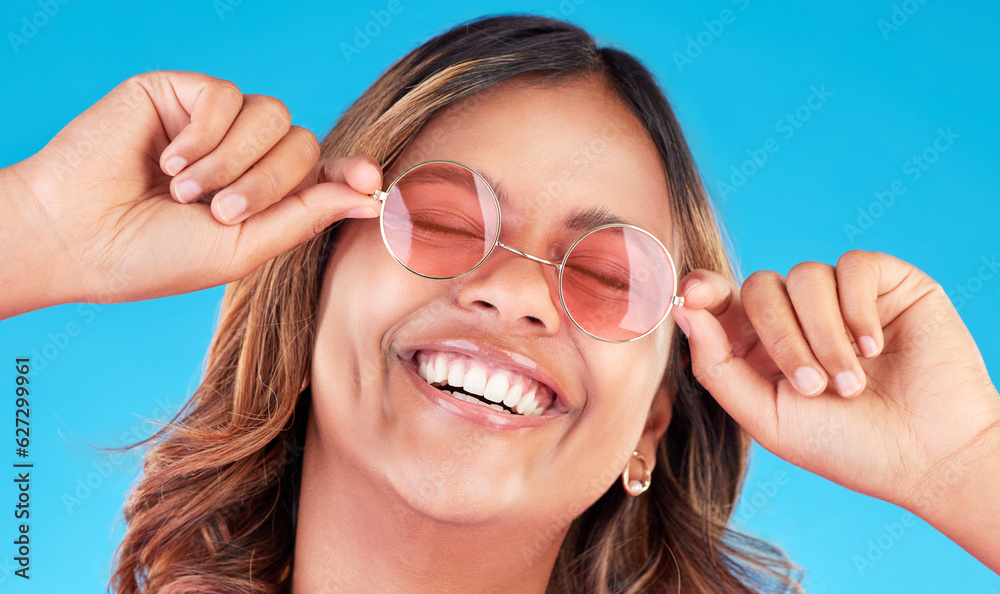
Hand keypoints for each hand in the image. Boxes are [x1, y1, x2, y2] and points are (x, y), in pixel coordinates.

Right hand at [4, 71, 380, 313]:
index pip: (324, 171)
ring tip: (184, 192)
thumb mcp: (242, 247)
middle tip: (218, 213)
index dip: (351, 173)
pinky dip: (203, 136)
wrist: (77, 238)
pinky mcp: (182, 93)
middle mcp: (247, 154)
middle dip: (268, 184)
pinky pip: (227, 96)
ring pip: (273, 116)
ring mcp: (216, 122)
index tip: (371, 182)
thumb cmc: (154, 255)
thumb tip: (371, 194)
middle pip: (303, 144)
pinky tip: (166, 161)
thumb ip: (305, 216)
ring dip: (233, 163)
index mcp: (265, 194)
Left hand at [670, 250, 999, 512]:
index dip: (704, 290)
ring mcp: (841, 296)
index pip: (722, 300)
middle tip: (812, 386)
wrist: (929, 456)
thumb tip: (681, 310)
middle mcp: (797, 315)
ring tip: (850, 383)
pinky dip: (857, 309)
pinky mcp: (886, 283)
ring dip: (823, 335)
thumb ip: (717, 366)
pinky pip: (852, 266)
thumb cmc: (846, 446)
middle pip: (759, 287)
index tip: (693, 296)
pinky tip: (876, 348)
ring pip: (804, 276)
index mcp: (760, 345)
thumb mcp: (767, 417)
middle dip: (780, 338)